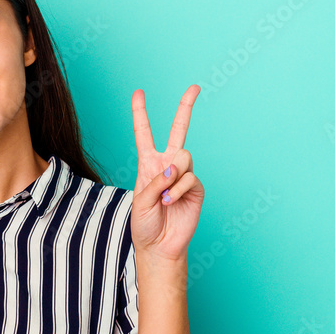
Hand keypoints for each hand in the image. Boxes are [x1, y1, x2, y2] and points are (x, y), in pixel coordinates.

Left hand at [128, 85, 204, 261]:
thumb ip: (154, 181)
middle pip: (179, 130)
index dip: (140, 113)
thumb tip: (174, 168)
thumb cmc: (143, 224)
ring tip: (163, 196)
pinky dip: (177, 191)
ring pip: (184, 157)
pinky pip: (189, 178)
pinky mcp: (196, 188)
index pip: (144, 134)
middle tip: (194, 87)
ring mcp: (183, 176)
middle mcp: (167, 165)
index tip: (139, 92)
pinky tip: (169, 203)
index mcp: (148, 164)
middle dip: (186, 107)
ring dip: (172, 175)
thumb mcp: (139, 201)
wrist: (158, 246)